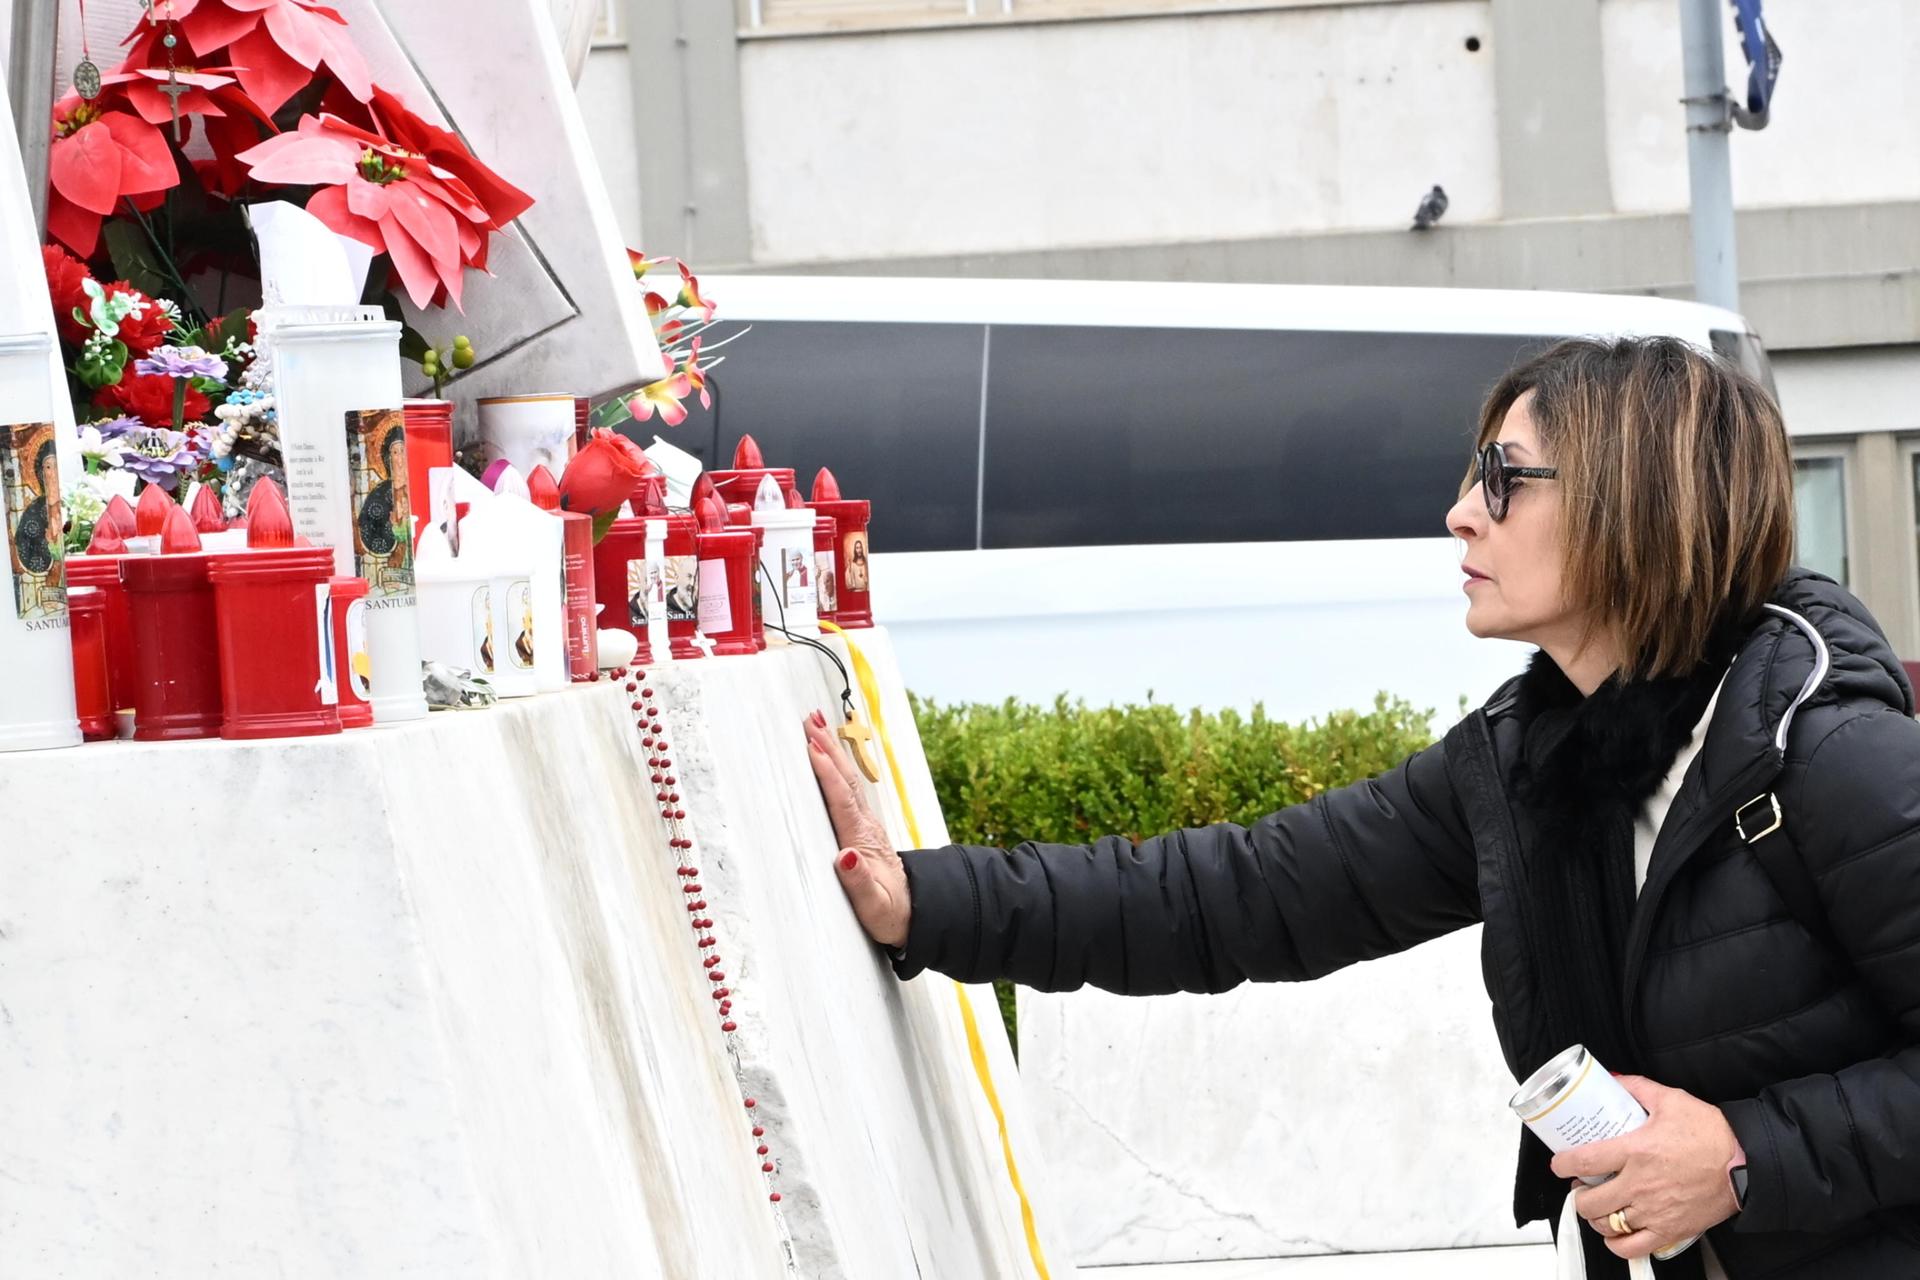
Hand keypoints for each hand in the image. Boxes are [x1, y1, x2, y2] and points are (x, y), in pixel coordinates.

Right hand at [803, 711, 909, 948]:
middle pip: (846, 779)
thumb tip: (846, 856)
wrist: (914, 912)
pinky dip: (836, 767)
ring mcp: (864, 824)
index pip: (842, 801)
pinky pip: (846, 788)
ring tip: (817, 724)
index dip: (827, 774)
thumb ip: (859, 883)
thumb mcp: (875, 907)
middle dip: (828, 748)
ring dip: (832, 751)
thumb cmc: (889, 913)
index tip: (812, 748)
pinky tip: (829, 755)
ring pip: (847, 779)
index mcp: (863, 841)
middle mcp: (865, 826)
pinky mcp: (862, 826)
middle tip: (810, 719)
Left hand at [1553, 1075, 1742, 1259]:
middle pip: (1590, 1201)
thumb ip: (1637, 1087)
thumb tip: (1612, 1078)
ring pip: (1607, 1225)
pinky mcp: (1670, 1230)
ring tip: (1597, 1208)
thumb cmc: (1711, 1133)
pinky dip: (1617, 1243)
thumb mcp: (1671, 1100)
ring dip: (1595, 1218)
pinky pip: (1632, 1247)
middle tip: (1581, 1186)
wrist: (1746, 1163)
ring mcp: (1654, 1211)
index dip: (1562, 1164)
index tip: (1559, 1163)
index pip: (1584, 1161)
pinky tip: (1615, 1233)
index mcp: (1636, 1151)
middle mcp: (1640, 1185)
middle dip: (1578, 1195)